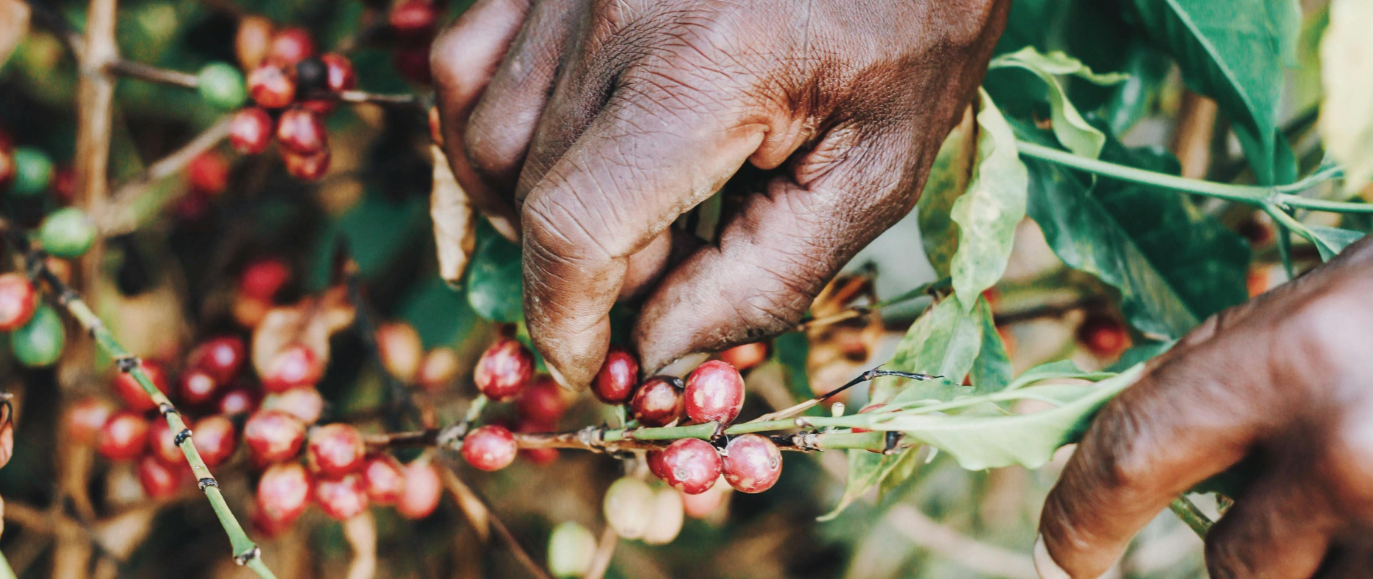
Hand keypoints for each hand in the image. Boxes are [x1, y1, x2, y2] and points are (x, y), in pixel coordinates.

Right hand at [431, 0, 1008, 387]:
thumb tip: (657, 351)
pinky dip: (496, 126)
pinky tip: (560, 152)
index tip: (591, 365)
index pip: (575, 229)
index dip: (565, 320)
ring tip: (624, 214)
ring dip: (531, 203)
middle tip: (659, 278)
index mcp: (709, 71)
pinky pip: (473, 54)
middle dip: (581, 269)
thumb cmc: (913, 26)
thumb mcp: (877, 169)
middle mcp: (618, 11)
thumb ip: (765, 277)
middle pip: (531, 188)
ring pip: (487, 127)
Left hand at [1037, 237, 1372, 578]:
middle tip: (1311, 491)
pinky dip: (1363, 555)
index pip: (1131, 458)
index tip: (1058, 558)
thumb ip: (1215, 391)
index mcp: (1288, 359)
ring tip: (1370, 479)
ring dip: (1323, 563)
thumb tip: (1116, 472)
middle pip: (1231, 564)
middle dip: (1248, 551)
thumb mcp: (1309, 319)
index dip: (1079, 520)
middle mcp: (1346, 450)